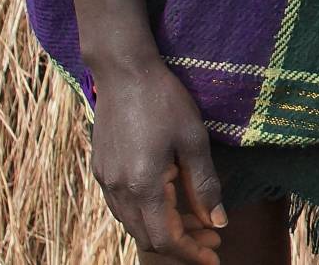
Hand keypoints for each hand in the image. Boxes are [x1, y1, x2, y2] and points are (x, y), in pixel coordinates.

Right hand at [90, 55, 224, 264]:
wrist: (124, 71)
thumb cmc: (165, 100)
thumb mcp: (194, 140)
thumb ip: (204, 185)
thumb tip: (217, 222)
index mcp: (143, 186)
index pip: (166, 239)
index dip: (191, 253)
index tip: (214, 258)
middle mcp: (118, 190)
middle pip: (148, 237)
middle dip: (182, 245)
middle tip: (213, 240)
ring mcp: (105, 181)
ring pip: (134, 224)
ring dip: (165, 230)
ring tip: (198, 223)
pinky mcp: (101, 170)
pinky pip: (124, 206)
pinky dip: (149, 214)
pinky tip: (171, 202)